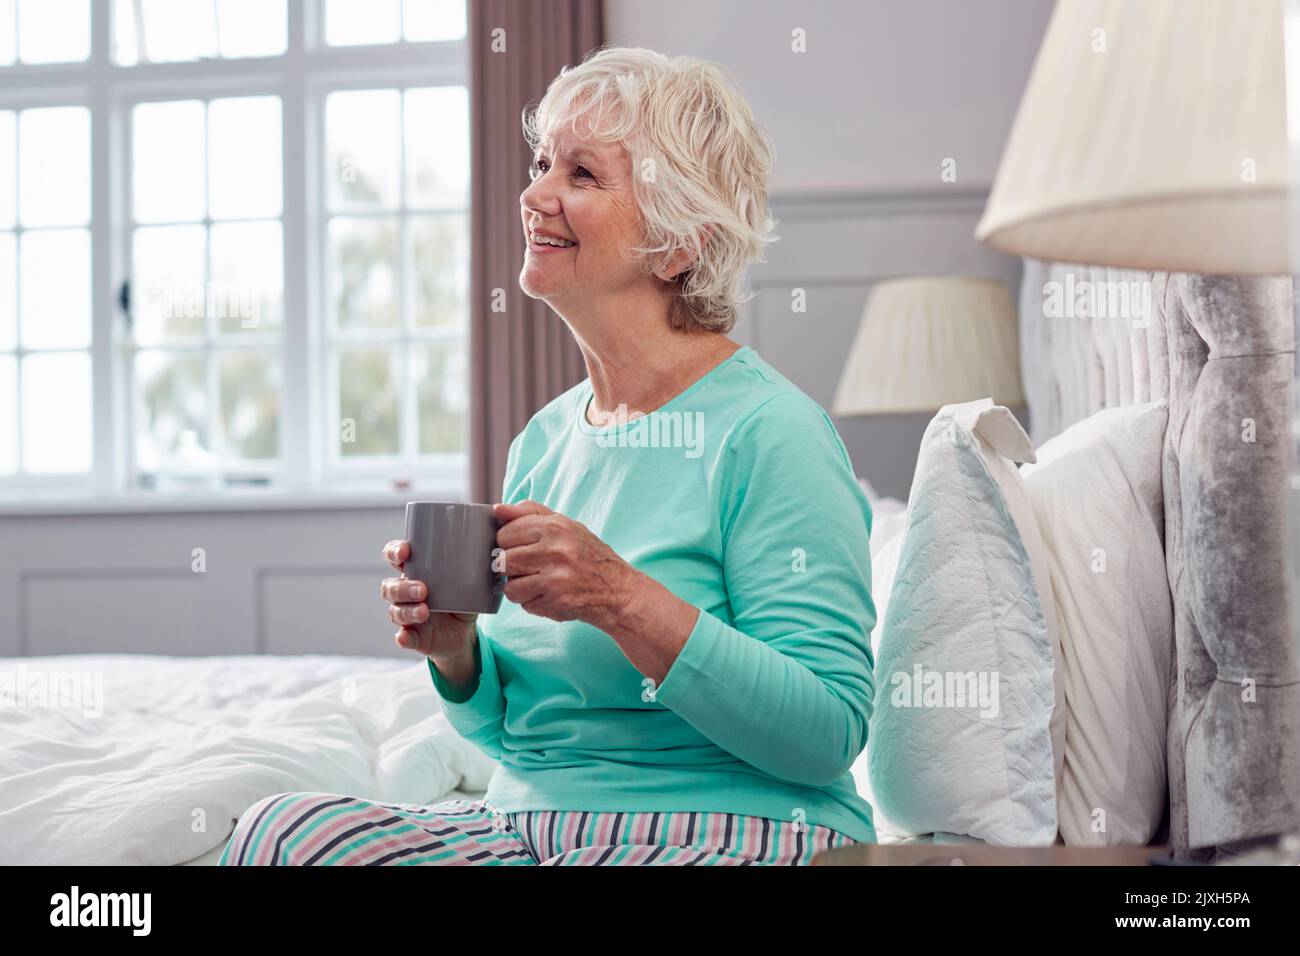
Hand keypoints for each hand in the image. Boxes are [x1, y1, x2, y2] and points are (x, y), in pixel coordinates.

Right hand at [380, 540, 476, 670]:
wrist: (465, 633)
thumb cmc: (464, 598)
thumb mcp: (472, 579)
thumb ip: (479, 562)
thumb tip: (498, 543)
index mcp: (417, 572)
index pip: (395, 557)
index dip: (394, 552)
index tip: (404, 552)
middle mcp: (406, 593)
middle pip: (390, 587)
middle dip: (402, 586)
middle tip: (423, 589)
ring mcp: (408, 616)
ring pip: (395, 611)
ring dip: (406, 610)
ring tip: (424, 611)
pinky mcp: (413, 637)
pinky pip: (403, 637)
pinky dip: (403, 637)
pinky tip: (405, 636)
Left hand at [493, 500, 641, 628]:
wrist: (617, 589)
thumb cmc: (587, 554)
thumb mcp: (564, 524)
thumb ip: (529, 513)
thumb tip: (498, 509)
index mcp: (554, 527)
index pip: (504, 534)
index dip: (508, 543)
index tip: (521, 547)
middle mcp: (555, 551)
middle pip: (504, 562)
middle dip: (512, 567)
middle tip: (528, 567)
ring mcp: (555, 579)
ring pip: (510, 587)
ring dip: (520, 588)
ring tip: (537, 582)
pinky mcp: (556, 602)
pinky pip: (525, 605)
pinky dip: (533, 602)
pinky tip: (549, 594)